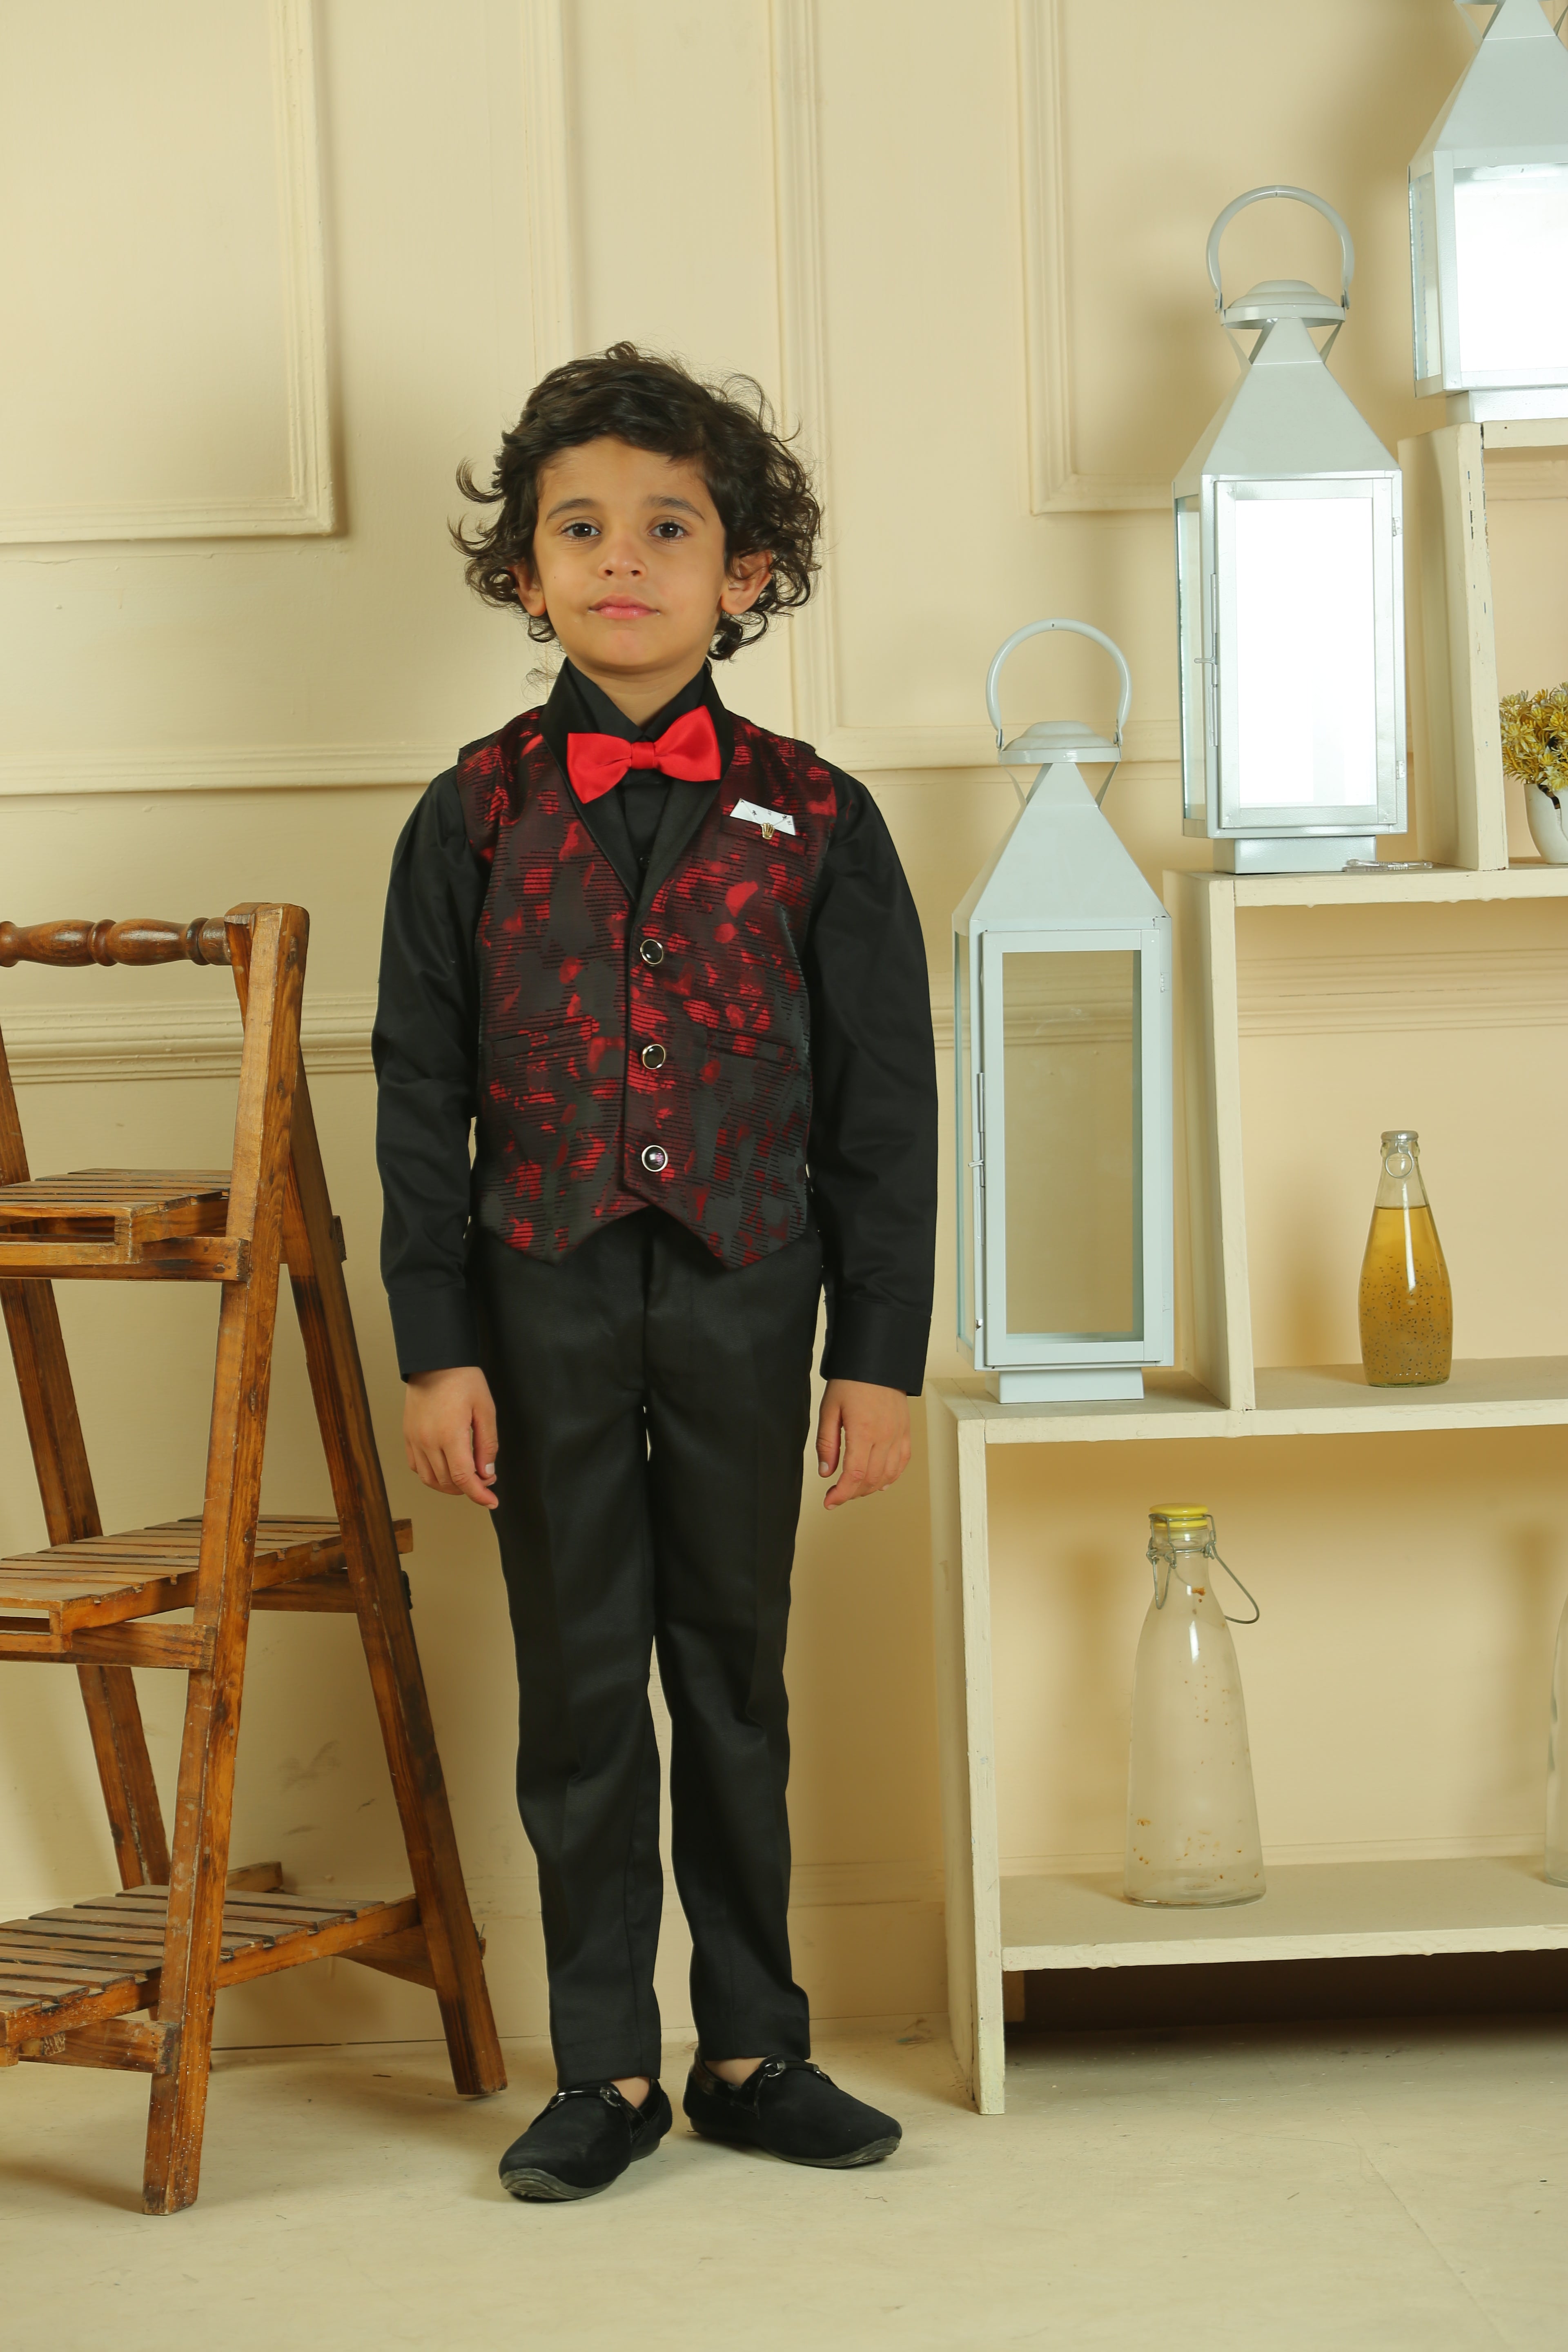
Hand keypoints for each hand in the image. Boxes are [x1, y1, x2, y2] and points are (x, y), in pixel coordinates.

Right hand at [403, 1366, 498, 1509]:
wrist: (434, 1360)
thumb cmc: (462, 1380)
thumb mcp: (485, 1410)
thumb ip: (487, 1444)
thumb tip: (487, 1473)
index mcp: (449, 1435)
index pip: (463, 1478)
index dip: (479, 1495)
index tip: (491, 1502)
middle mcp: (427, 1441)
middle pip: (448, 1482)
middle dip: (469, 1488)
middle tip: (485, 1479)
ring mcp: (414, 1440)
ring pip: (430, 1479)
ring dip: (450, 1486)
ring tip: (466, 1478)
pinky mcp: (407, 1435)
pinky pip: (417, 1467)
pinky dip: (432, 1475)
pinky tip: (445, 1468)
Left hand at [815, 1378, 910, 1509]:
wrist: (877, 1361)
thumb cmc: (851, 1382)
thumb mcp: (829, 1409)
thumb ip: (826, 1443)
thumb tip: (826, 1473)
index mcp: (863, 1431)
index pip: (854, 1475)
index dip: (841, 1494)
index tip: (829, 1501)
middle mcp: (885, 1436)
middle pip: (871, 1479)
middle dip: (852, 1494)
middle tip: (836, 1495)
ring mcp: (898, 1435)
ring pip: (888, 1475)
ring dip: (869, 1488)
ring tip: (853, 1489)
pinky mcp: (905, 1432)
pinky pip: (902, 1462)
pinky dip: (891, 1477)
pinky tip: (879, 1483)